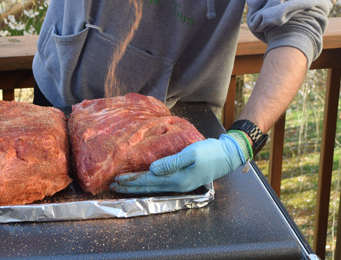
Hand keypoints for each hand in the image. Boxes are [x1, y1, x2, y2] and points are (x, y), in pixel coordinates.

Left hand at [110, 134, 246, 194]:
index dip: (132, 180)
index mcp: (177, 179)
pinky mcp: (182, 178)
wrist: (227, 155)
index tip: (117, 180)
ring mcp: (180, 183)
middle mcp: (176, 185)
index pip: (148, 181)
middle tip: (114, 185)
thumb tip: (152, 169)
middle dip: (130, 186)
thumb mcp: (191, 154)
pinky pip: (160, 182)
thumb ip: (171, 162)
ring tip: (124, 184)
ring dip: (137, 185)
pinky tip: (143, 179)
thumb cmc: (209, 153)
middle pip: (148, 187)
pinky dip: (147, 181)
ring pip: (153, 186)